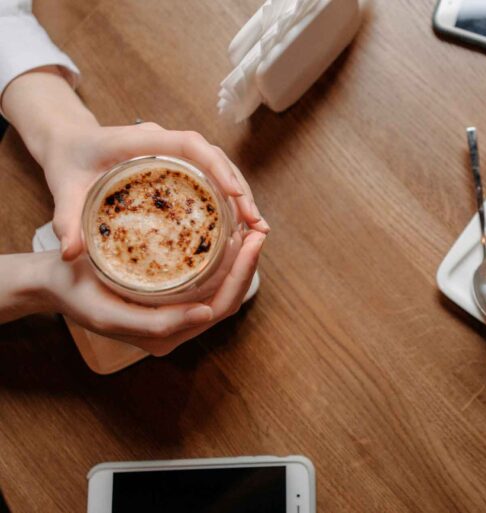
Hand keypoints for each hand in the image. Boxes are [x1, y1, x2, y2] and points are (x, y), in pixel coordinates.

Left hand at [0, 67, 268, 260]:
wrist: (68, 143)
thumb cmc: (68, 162)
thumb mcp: (63, 190)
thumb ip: (67, 220)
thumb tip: (71, 256)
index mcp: (142, 140)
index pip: (191, 144)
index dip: (216, 166)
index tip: (234, 194)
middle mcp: (164, 141)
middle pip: (214, 156)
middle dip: (238, 187)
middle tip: (254, 222)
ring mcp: (174, 151)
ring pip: (218, 165)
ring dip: (239, 193)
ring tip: (255, 226)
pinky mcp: (179, 164)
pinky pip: (210, 175)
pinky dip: (228, 196)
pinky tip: (238, 223)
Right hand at [37, 230, 265, 355]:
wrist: (52, 282)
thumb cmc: (75, 292)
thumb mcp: (109, 312)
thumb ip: (155, 323)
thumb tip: (206, 314)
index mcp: (166, 336)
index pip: (221, 306)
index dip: (242, 274)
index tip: (252, 240)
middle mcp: (177, 328)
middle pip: (228, 298)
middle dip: (248, 264)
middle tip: (258, 229)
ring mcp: (176, 314)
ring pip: (221, 289)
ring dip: (239, 261)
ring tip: (250, 229)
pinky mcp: (171, 298)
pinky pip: (206, 282)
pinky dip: (222, 260)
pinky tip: (228, 235)